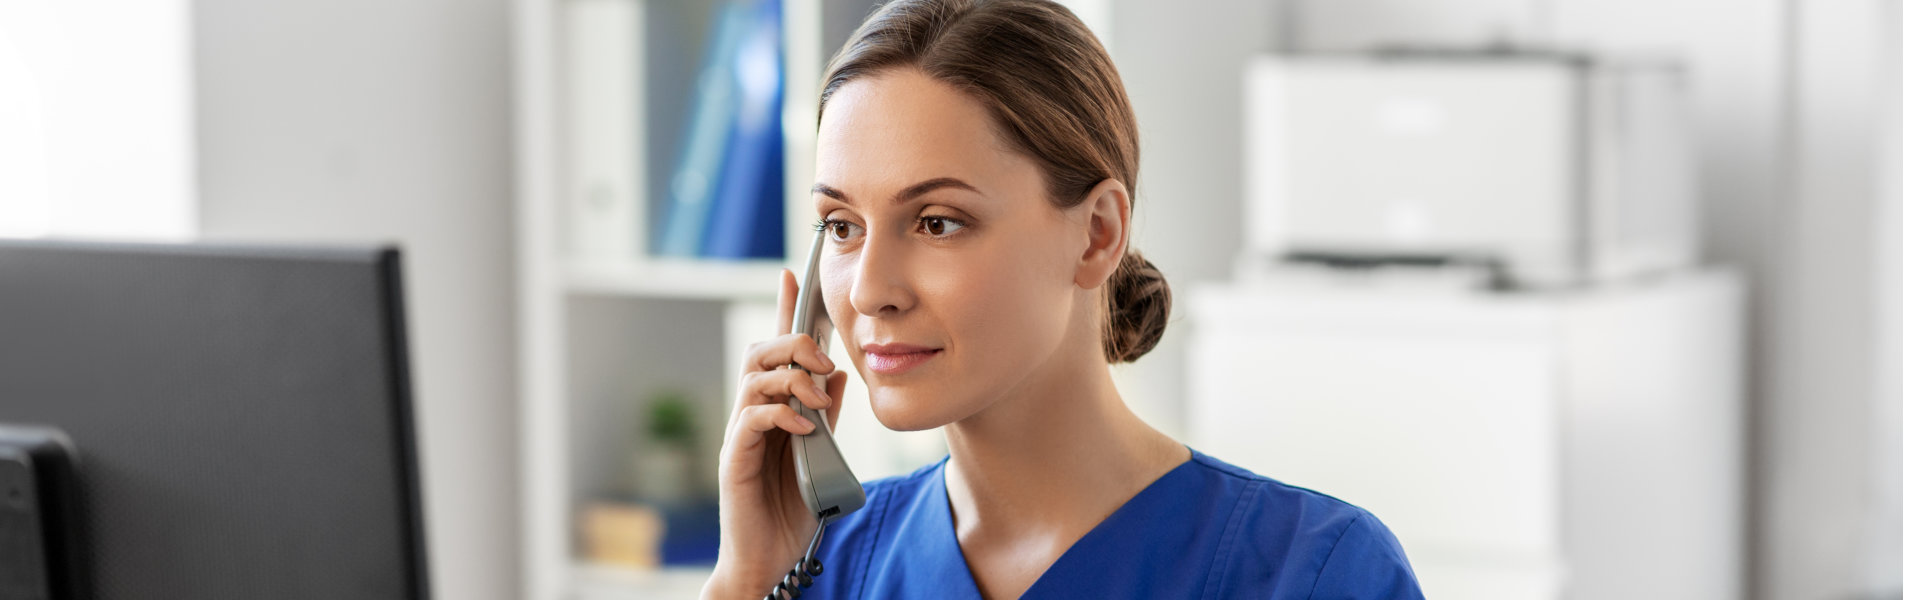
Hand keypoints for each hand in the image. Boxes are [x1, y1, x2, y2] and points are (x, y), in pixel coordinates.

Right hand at [703, 268, 848, 598]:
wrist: (770, 557)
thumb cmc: (793, 506)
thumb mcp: (821, 452)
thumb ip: (826, 413)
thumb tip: (837, 374)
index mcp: (775, 406)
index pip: (777, 349)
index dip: (784, 311)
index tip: (793, 276)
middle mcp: (753, 412)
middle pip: (760, 352)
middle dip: (792, 344)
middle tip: (823, 360)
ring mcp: (741, 434)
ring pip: (753, 377)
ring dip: (790, 377)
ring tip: (815, 397)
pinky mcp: (735, 458)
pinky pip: (751, 420)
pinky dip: (780, 415)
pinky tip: (803, 426)